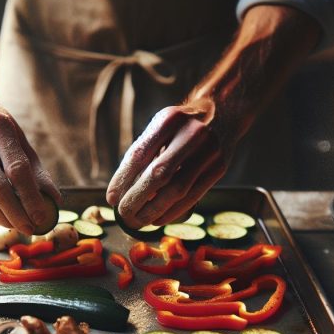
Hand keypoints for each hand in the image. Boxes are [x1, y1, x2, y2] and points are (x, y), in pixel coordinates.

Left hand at [106, 100, 237, 227]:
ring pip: (177, 189)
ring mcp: (209, 151)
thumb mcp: (161, 127)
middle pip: (159, 174)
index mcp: (169, 119)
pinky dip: (173, 211)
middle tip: (123, 213)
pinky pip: (193, 196)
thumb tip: (121, 191)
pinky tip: (159, 219)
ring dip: (154, 210)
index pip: (140, 154)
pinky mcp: (219, 167)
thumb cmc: (180, 127)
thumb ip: (144, 152)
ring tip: (138, 220)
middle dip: (137, 198)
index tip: (111, 198)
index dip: (123, 179)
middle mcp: (191, 134)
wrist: (222, 113)